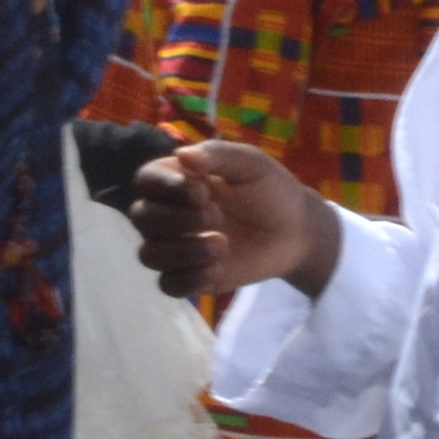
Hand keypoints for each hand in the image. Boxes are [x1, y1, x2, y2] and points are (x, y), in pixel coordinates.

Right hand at [130, 139, 340, 298]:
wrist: (297, 231)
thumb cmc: (270, 190)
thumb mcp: (250, 163)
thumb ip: (217, 154)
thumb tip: (180, 153)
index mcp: (176, 180)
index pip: (146, 180)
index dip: (166, 187)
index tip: (202, 192)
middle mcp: (167, 213)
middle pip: (142, 218)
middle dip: (176, 219)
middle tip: (217, 217)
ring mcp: (176, 247)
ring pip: (149, 254)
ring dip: (181, 251)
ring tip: (221, 245)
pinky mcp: (191, 277)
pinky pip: (169, 285)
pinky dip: (188, 279)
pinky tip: (217, 269)